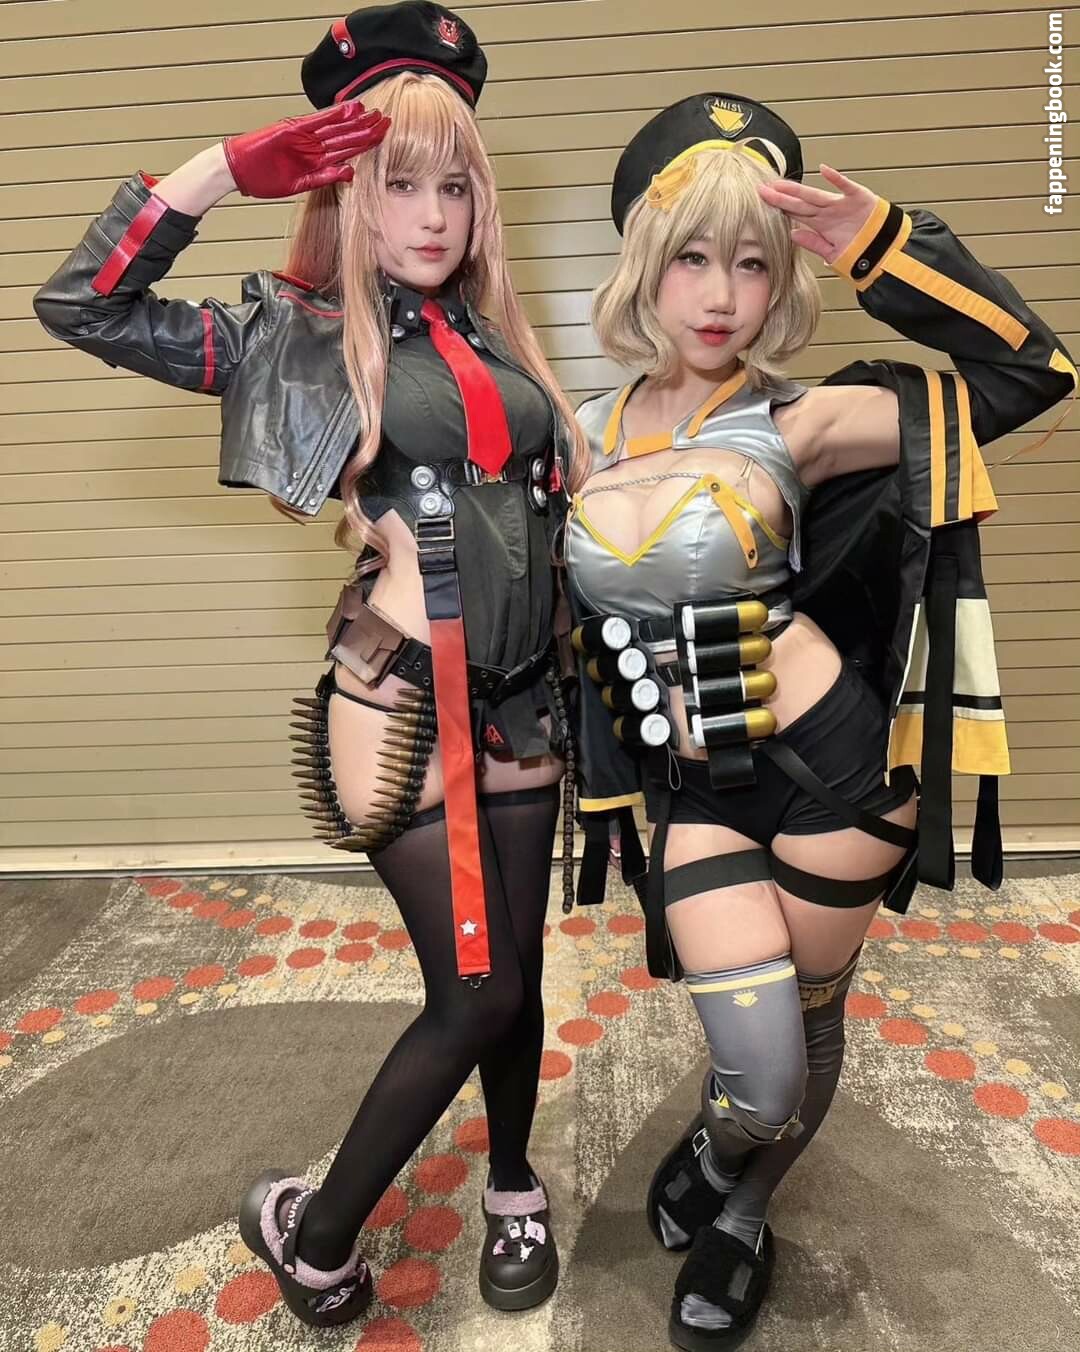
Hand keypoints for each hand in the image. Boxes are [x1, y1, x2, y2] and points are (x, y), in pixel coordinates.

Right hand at [223, 102, 389, 198]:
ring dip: (356, 121)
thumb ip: (324, 178)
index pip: (346, 150)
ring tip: (375, 114)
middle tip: (387, 121)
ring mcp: (304, 136)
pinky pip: (318, 121)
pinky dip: (335, 114)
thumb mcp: (300, 184)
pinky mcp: (293, 129)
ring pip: (336, 128)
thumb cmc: (264, 178)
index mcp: (316, 160)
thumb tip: (350, 173)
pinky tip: (352, 109)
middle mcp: (313, 145)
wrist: (238, 170)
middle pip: (346, 136)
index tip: (384, 138)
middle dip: (367, 130)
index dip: (366, 144)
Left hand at [757, 164, 878, 263]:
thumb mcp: (832, 252)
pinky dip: (837, 179)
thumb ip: (813, 243)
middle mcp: (828, 212)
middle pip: (800, 204)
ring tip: (781, 184)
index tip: (763, 202)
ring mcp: (842, 204)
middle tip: (763, 190)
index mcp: (821, 224)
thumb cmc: (859, 250)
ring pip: (816, 196)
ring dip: (799, 190)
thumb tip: (792, 235)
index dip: (781, 207)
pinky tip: (824, 170)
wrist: (884, 250)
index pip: (797, 214)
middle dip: (782, 198)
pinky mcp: (858, 198)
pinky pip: (846, 187)